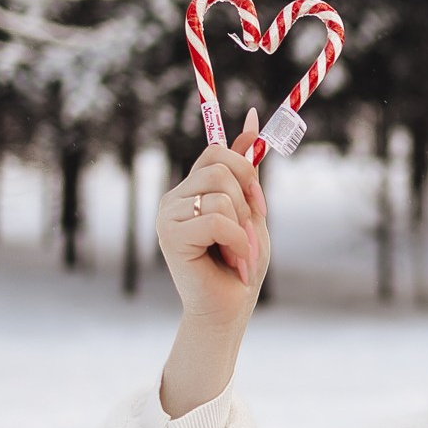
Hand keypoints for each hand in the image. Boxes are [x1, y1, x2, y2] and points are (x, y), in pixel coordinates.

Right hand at [156, 108, 270, 326]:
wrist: (229, 310)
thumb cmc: (241, 264)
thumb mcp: (250, 211)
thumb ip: (247, 170)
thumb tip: (252, 117)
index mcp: (192, 190)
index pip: (215, 151)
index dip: (245, 167)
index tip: (259, 203)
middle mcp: (175, 198)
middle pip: (221, 167)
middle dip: (249, 200)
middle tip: (250, 233)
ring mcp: (168, 215)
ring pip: (222, 193)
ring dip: (244, 228)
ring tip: (238, 253)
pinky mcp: (170, 235)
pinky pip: (218, 220)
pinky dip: (237, 243)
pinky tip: (233, 262)